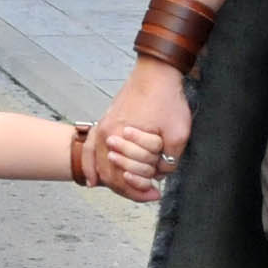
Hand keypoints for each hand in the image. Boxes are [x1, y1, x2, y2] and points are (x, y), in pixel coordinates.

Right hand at [91, 60, 191, 203]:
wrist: (156, 74)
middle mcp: (106, 134)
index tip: (156, 194)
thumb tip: (160, 173)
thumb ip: (169, 159)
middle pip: (109, 174)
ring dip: (112, 180)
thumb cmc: (165, 99)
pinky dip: (89, 166)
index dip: (140, 190)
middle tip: (149, 194)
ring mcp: (102, 128)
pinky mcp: (104, 123)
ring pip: (98, 165)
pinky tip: (92, 180)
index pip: (124, 176)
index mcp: (121, 136)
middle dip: (129, 188)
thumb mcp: (178, 133)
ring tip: (128, 189)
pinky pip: (90, 149)